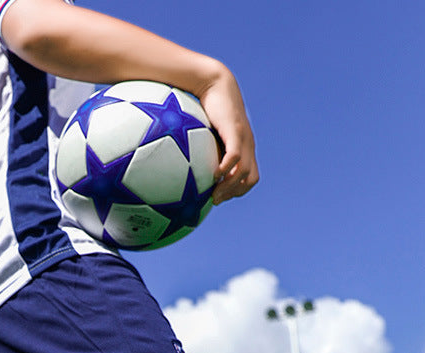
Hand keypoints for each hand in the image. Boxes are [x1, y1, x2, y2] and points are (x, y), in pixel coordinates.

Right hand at [199, 69, 258, 204]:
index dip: (237, 190)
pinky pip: (236, 157)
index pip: (249, 177)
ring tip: (214, 195)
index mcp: (243, 146)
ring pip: (245, 173)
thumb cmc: (201, 104)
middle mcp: (247, 144)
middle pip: (251, 179)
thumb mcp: (200, 130)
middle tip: (216, 200)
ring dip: (230, 187)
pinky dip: (227, 170)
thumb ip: (195, 148)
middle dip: (234, 193)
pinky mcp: (236, 131)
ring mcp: (243, 138)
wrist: (212, 80)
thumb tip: (174, 163)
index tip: (219, 194)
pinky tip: (214, 176)